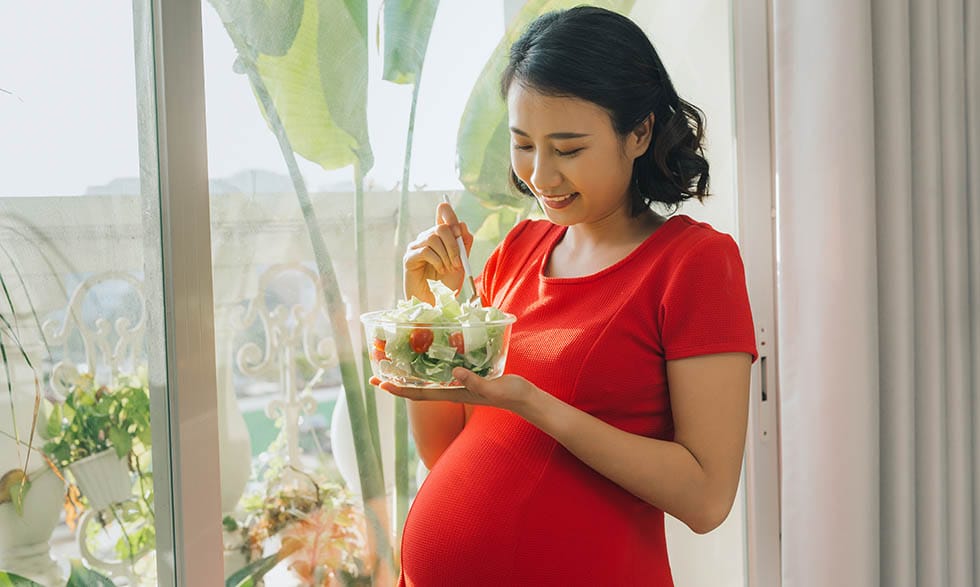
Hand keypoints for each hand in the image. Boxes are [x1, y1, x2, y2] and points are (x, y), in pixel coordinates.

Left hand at [371, 369, 538, 412]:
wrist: (525, 398)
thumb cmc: (510, 394)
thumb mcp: (492, 386)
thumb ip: (474, 381)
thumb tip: (454, 372)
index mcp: (454, 393)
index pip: (420, 393)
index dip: (399, 389)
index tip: (380, 383)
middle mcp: (452, 390)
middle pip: (418, 387)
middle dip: (397, 381)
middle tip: (377, 372)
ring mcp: (460, 385)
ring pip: (429, 380)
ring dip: (412, 373)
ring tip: (397, 363)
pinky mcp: (469, 377)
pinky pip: (444, 372)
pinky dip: (432, 366)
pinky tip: (430, 356)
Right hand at [404, 202, 473, 303]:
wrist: (437, 302)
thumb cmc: (448, 283)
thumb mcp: (462, 261)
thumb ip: (463, 243)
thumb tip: (461, 224)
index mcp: (440, 236)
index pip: (443, 213)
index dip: (450, 214)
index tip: (458, 230)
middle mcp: (426, 238)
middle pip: (441, 227)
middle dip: (454, 245)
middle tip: (458, 263)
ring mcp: (416, 247)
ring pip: (433, 238)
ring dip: (446, 255)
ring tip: (448, 269)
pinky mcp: (409, 258)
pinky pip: (426, 251)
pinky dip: (437, 261)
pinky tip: (439, 271)